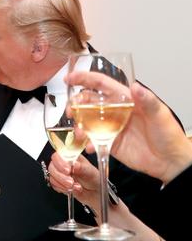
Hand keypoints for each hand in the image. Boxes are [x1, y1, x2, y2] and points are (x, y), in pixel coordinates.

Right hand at [48, 153, 99, 214]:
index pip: (58, 155)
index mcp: (71, 157)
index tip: (68, 170)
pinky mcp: (59, 183)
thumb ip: (82, 168)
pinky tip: (71, 189)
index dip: (60, 162)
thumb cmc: (94, 179)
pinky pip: (54, 185)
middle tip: (71, 181)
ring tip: (74, 186)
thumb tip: (74, 164)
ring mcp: (60, 173)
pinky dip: (62, 188)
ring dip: (62, 183)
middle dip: (61, 176)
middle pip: (52, 166)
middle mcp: (64, 164)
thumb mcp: (91, 172)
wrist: (95, 192)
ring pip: (52, 176)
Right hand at [67, 71, 191, 183]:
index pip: (102, 85)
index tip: (70, 78)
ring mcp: (110, 127)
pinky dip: (87, 143)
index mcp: (126, 99)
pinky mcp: (108, 142)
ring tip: (79, 132)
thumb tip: (135, 87)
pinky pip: (92, 140)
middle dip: (75, 104)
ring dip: (78, 124)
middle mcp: (115, 111)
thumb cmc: (169, 136)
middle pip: (88, 102)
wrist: (170, 162)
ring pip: (86, 121)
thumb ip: (147, 101)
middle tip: (71, 110)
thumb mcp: (160, 115)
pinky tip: (90, 147)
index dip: (85, 79)